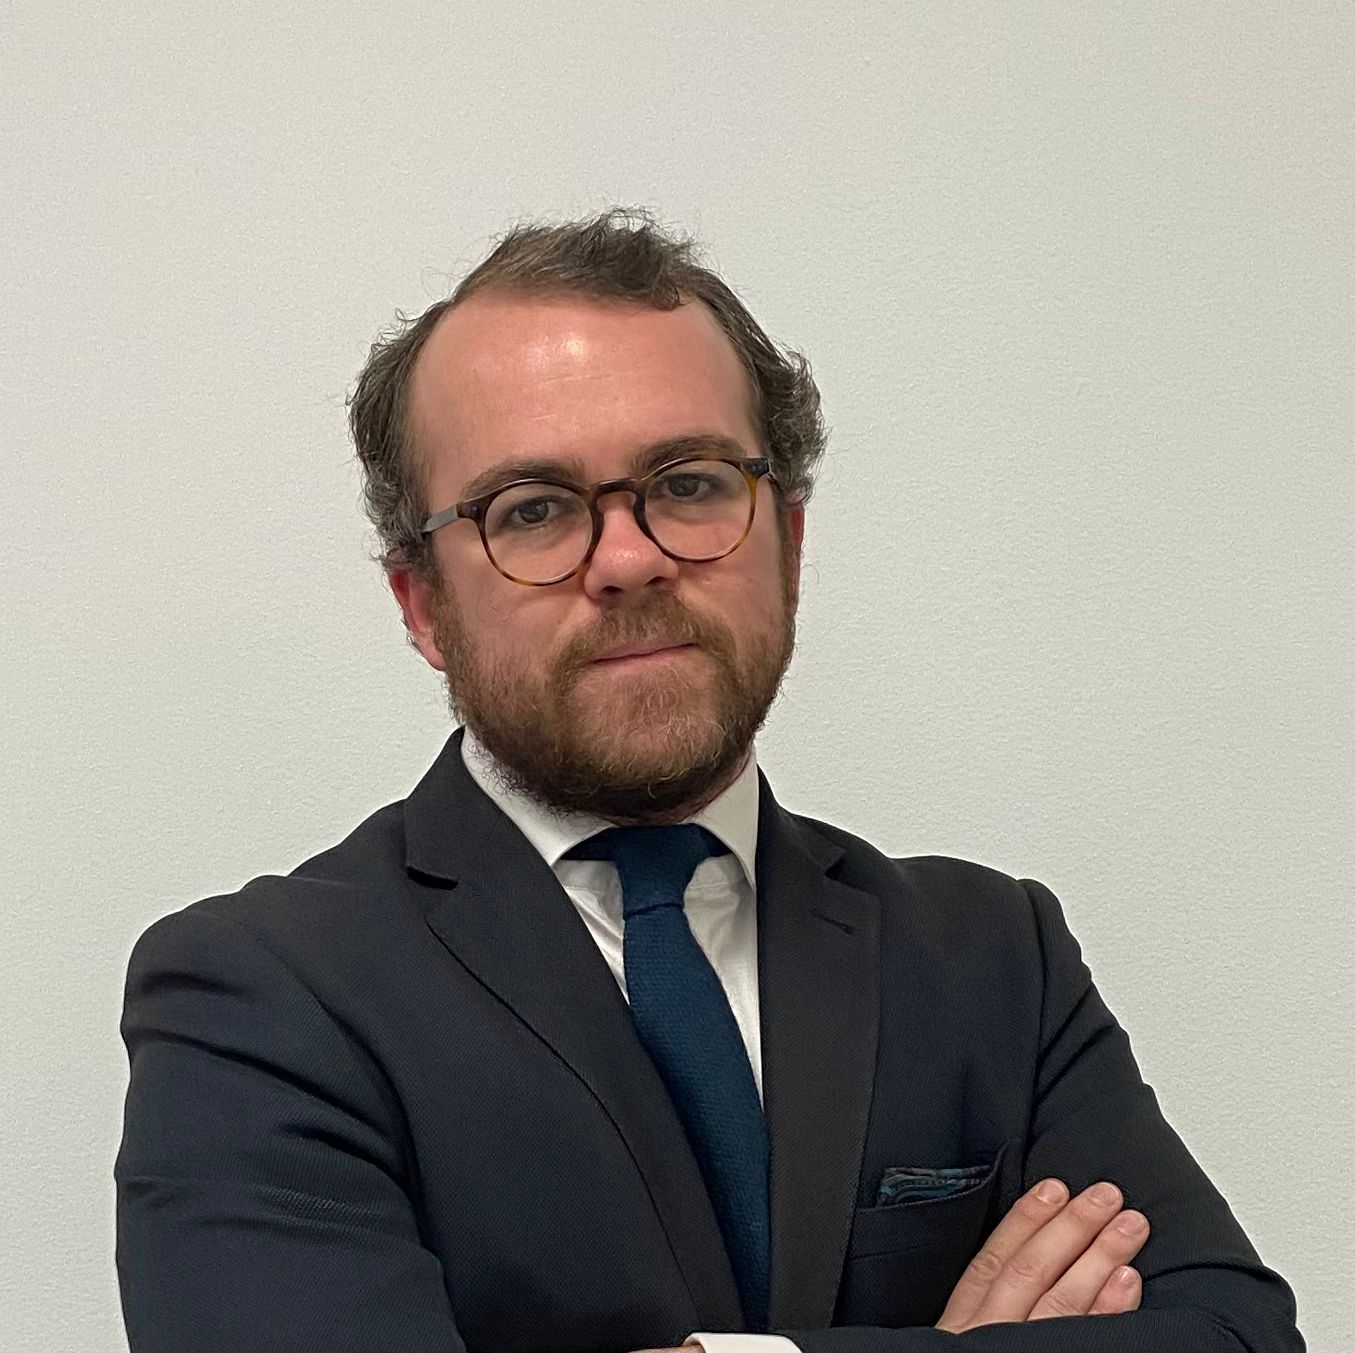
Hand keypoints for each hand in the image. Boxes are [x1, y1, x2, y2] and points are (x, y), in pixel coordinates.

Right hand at [935, 1177, 1148, 1332]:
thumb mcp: (959, 1341)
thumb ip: (984, 1303)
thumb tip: (1024, 1248)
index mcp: (961, 1322)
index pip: (992, 1260)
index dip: (1024, 1220)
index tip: (1054, 1188)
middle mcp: (989, 1333)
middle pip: (1030, 1271)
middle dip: (1071, 1227)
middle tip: (1106, 1195)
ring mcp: (1021, 1351)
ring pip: (1062, 1299)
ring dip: (1099, 1256)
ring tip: (1130, 1225)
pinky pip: (1084, 1337)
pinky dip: (1107, 1309)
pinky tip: (1127, 1280)